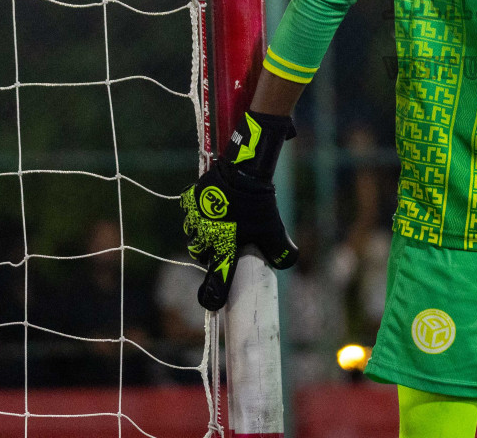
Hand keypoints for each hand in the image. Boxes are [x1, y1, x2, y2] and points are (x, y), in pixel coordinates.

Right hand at [179, 111, 298, 310]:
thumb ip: (282, 252)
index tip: (212, 305)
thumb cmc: (259, 204)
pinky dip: (201, 213)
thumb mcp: (275, 230)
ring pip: (194, 234)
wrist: (244, 170)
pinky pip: (192, 212)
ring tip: (219, 226)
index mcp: (223, 248)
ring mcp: (195, 218)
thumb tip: (286, 264)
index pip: (215, 282)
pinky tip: (214, 208)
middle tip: (223, 246)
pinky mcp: (191, 200)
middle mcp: (204, 237)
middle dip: (209, 255)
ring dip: (203, 235)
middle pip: (200, 255)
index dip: (213, 296)